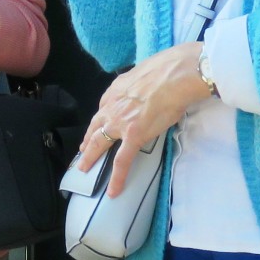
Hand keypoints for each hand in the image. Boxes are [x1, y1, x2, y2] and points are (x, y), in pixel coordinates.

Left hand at [74, 44, 211, 196]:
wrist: (177, 74)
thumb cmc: (169, 68)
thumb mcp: (145, 72)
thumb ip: (140, 84)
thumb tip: (148, 88)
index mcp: (116, 90)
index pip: (104, 108)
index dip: (100, 120)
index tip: (98, 126)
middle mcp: (113, 106)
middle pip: (95, 127)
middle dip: (87, 140)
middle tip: (82, 150)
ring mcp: (120, 123)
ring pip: (99, 143)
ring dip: (90, 157)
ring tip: (84, 168)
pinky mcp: (133, 137)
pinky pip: (122, 162)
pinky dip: (117, 178)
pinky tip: (113, 191)